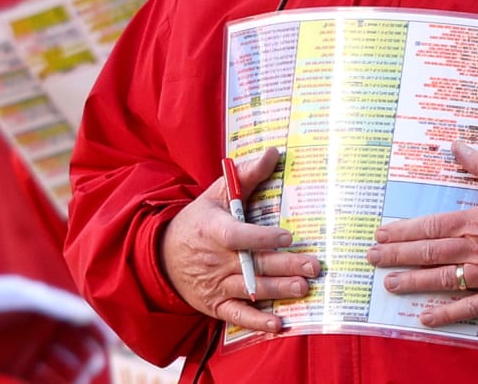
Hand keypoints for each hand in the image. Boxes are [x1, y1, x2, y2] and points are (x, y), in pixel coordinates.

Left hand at [0, 275, 109, 383]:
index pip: (83, 319)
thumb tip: (90, 315)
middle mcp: (44, 327)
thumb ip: (58, 308)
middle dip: (89, 355)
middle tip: (95, 366)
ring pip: (62, 364)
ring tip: (80, 380)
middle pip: (77, 344)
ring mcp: (31, 347)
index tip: (114, 344)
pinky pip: (42, 379)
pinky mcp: (15, 366)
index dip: (100, 331)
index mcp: (51, 306)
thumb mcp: (26, 299)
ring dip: (74, 373)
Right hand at [161, 147, 320, 332]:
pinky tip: (277, 323)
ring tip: (303, 288)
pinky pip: (237, 316)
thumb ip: (248, 175)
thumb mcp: (218, 192)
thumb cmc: (199, 219)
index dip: (261, 238)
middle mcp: (215, 260)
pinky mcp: (215, 304)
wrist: (163, 255)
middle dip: (285, 266)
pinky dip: (256, 321)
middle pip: (253, 264)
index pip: (237, 235)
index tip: (287, 236)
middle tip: (313, 266)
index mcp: (214, 230)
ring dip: (278, 290)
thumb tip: (274, 153)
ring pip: (250, 289)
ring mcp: (215, 284)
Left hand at [366, 141, 477, 326]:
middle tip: (372, 259)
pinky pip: (471, 307)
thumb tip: (456, 145)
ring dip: (413, 282)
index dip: (403, 232)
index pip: (430, 226)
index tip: (382, 235)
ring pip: (442, 280)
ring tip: (389, 284)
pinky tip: (425, 317)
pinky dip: (447, 314)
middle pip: (428, 253)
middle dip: (397, 256)